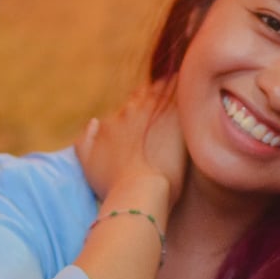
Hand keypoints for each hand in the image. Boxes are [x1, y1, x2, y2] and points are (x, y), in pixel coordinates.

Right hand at [75, 80, 186, 208]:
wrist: (139, 192)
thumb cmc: (113, 185)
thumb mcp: (87, 163)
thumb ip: (86, 139)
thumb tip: (94, 121)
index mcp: (112, 122)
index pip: (130, 105)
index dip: (141, 104)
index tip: (150, 108)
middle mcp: (130, 112)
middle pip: (146, 94)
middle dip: (157, 93)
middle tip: (171, 95)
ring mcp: (153, 114)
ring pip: (164, 90)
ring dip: (172, 88)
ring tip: (183, 86)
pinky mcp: (175, 119)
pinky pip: (182, 95)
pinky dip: (186, 92)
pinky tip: (193, 91)